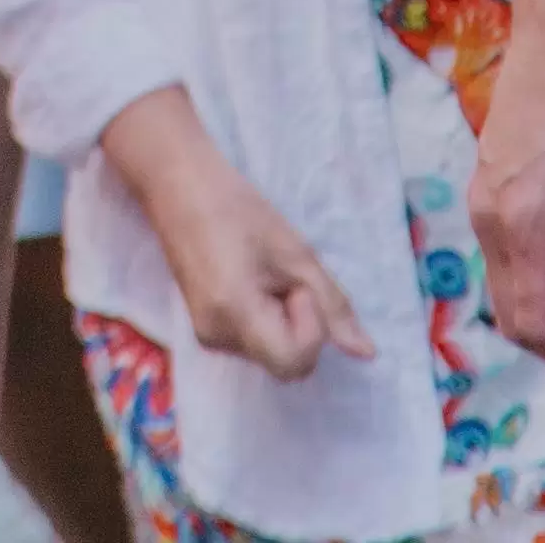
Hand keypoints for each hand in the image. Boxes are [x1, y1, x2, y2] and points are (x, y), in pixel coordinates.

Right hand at [101, 87, 372, 383]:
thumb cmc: (237, 208)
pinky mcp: (203, 327)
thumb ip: (333, 306)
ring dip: (284, 323)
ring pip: (272, 354)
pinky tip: (249, 281)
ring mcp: (206, 335)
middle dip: (300, 326)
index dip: (311, 326)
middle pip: (286, 361)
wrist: (177, 182)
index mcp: (235, 315)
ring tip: (262, 274)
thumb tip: (367, 355)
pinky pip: (253, 343)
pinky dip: (265, 321)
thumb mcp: (295, 252)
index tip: (296, 284)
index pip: (296, 361)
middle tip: (283, 277)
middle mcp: (216, 336)